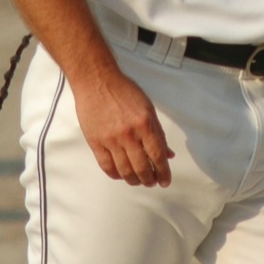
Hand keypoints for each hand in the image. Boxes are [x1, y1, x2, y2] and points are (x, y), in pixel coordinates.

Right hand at [71, 70, 173, 186]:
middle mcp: (128, 134)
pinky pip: (106, 166)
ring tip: (137, 180)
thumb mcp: (148, 108)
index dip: (163, 172)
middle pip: (141, 168)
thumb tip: (168, 154)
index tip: (165, 181)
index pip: (157, 156)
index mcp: (144, 124)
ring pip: (124, 171)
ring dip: (133, 180)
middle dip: (149, 180)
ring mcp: (110, 139)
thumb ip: (158, 132)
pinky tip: (120, 174)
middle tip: (152, 182)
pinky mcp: (95, 142)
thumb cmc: (124, 91)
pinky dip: (115, 174)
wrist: (97, 81)